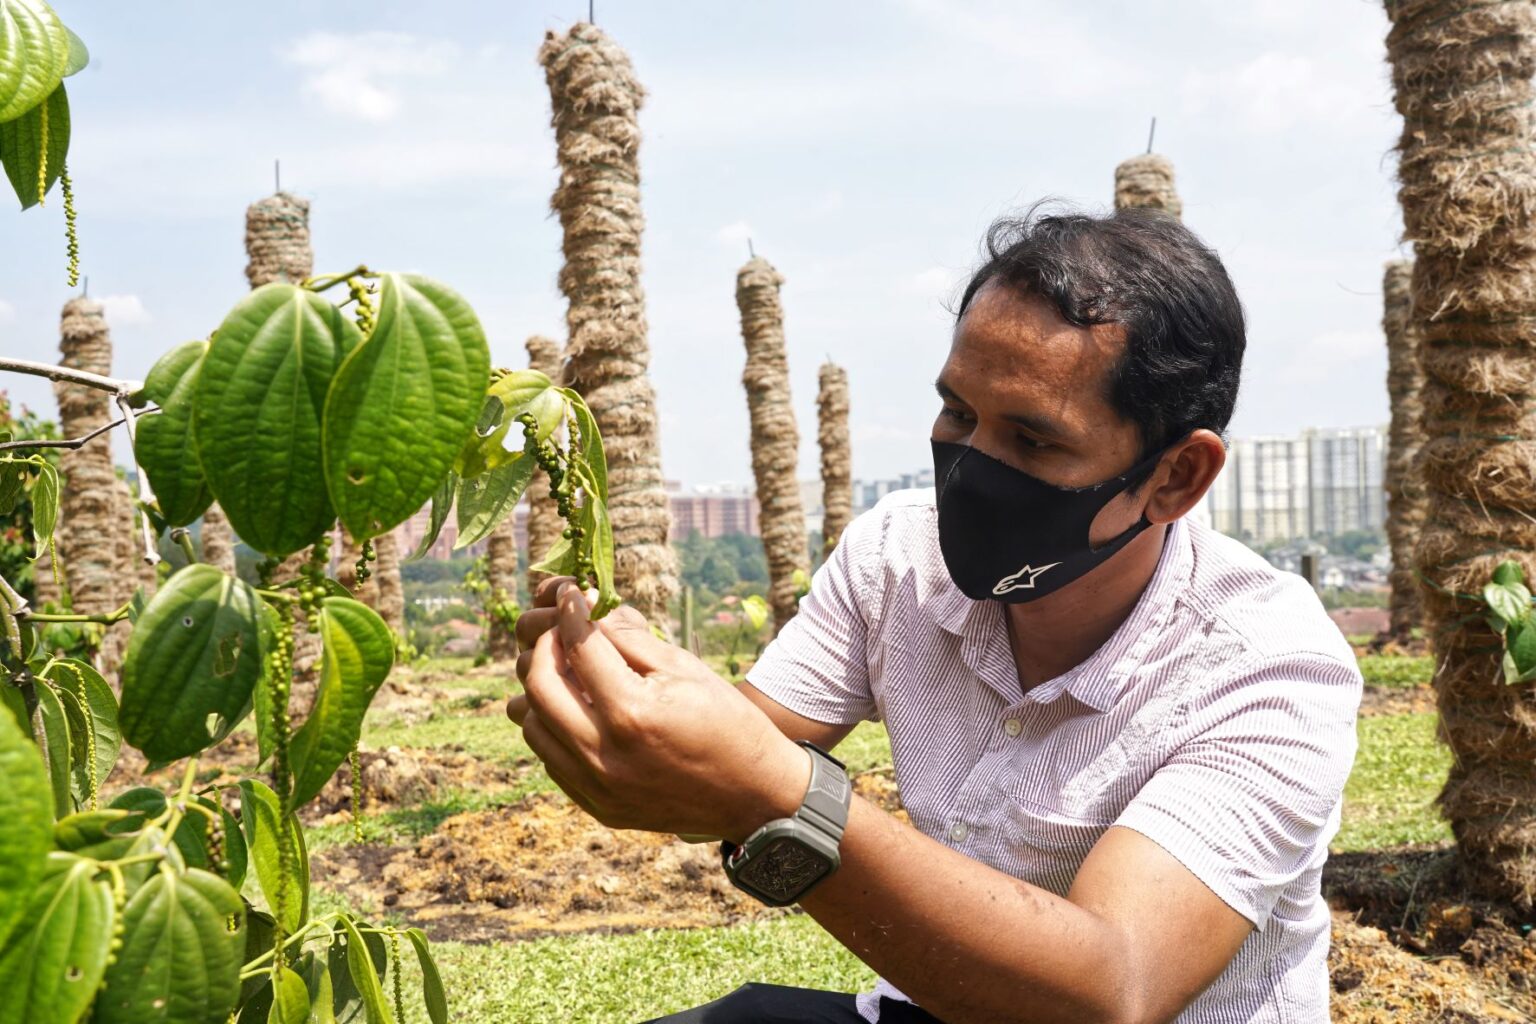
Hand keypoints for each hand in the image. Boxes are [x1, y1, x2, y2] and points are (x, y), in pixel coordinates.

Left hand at [507, 583, 809, 843]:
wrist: (753, 794)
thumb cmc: (727, 722)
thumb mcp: (685, 669)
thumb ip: (630, 640)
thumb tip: (589, 613)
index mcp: (633, 713)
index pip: (579, 649)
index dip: (572, 613)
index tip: (573, 596)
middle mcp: (605, 755)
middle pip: (538, 686)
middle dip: (545, 647)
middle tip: (562, 632)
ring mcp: (597, 787)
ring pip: (532, 726)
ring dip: (541, 690)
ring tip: (568, 671)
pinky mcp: (597, 806)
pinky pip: (551, 759)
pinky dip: (553, 727)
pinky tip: (578, 710)